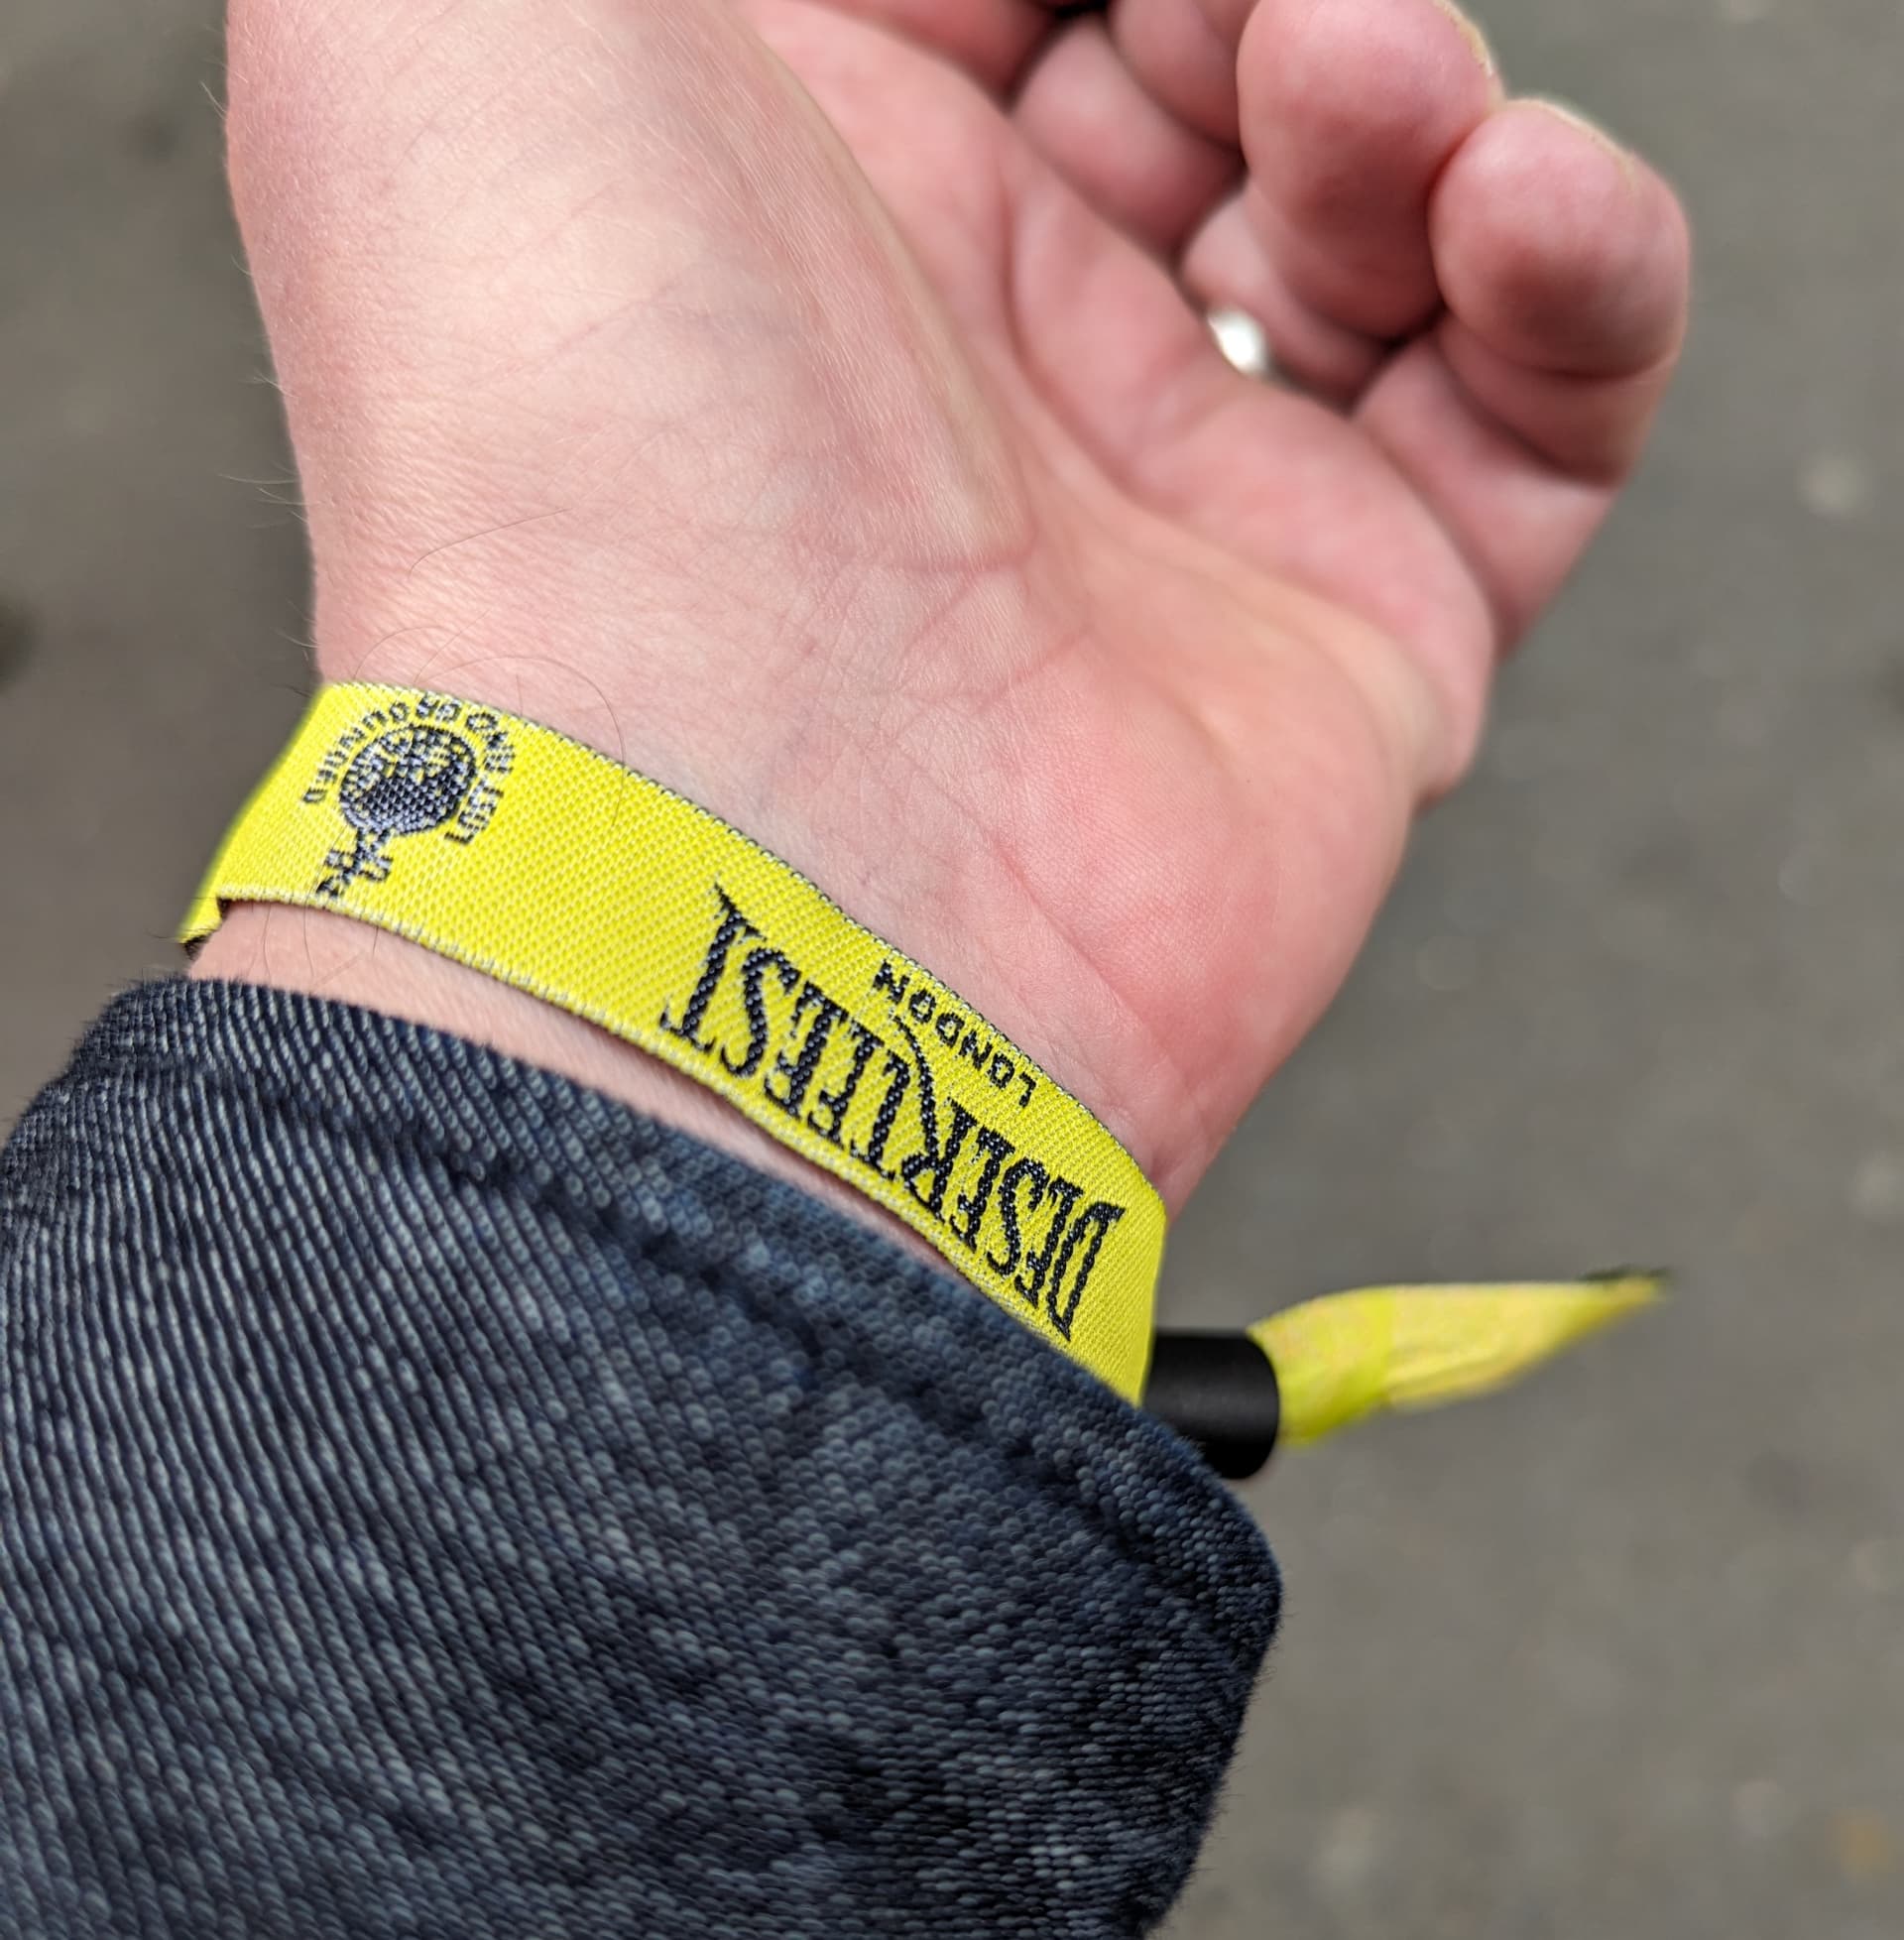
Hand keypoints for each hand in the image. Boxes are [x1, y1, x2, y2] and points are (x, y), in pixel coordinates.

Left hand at [200, 0, 1687, 1213]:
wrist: (725, 854)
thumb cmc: (547, 437)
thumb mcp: (442, 11)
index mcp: (778, 179)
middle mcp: (966, 351)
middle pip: (1205, 62)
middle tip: (1242, 19)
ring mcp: (1161, 501)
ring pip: (1381, 223)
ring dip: (1418, 104)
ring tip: (1363, 97)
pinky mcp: (1341, 642)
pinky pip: (1533, 425)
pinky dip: (1586, 286)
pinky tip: (1527, 213)